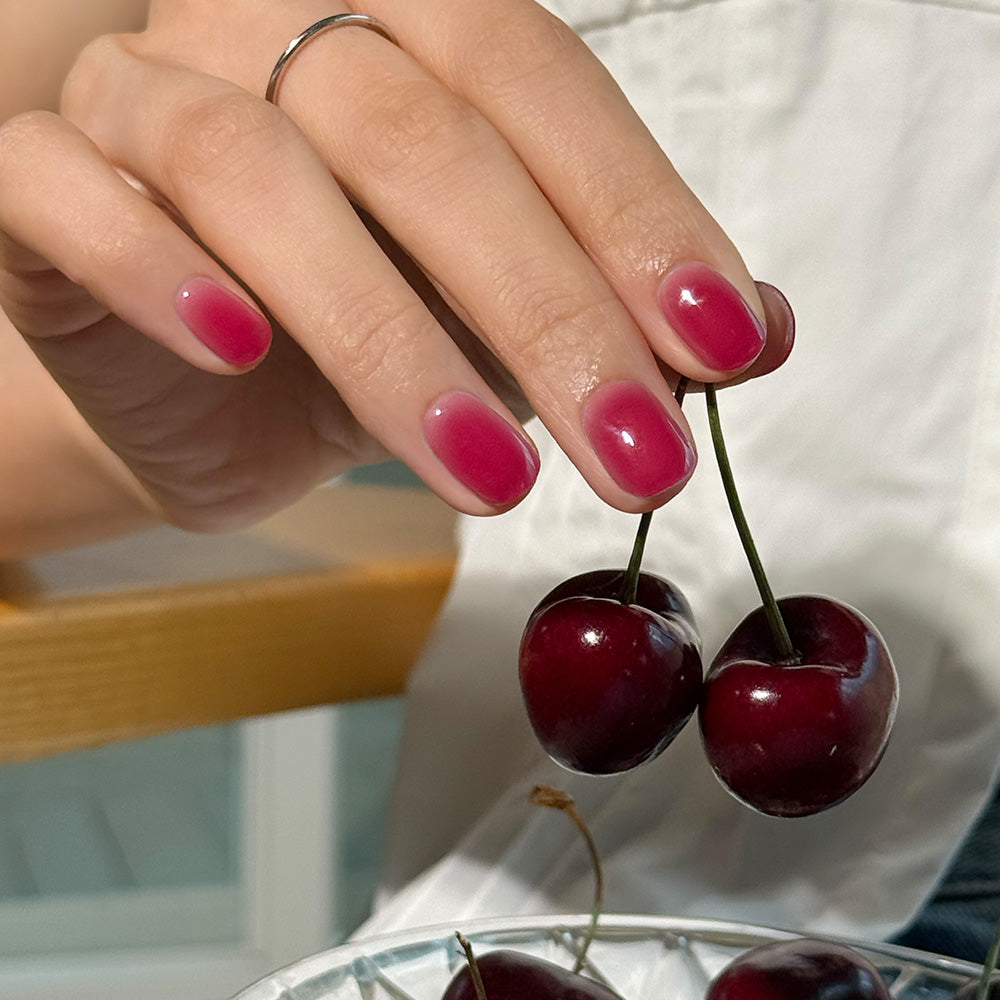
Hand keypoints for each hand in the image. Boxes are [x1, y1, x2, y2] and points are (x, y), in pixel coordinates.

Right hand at [0, 0, 791, 532]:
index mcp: (408, 35)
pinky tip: (236, 351)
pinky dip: (151, 266)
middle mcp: (275, 31)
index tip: (715, 345)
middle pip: (417, 137)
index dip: (635, 216)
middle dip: (541, 309)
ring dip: (385, 334)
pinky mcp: (42, 180)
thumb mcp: (500, 321)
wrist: (200, 385)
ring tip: (484, 473)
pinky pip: (70, 194)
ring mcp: (147, 94)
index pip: (541, 91)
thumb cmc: (363, 338)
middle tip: (629, 450)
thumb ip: (615, 305)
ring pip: (253, 172)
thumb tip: (757, 331)